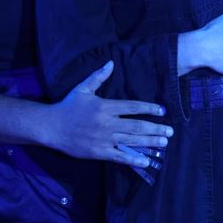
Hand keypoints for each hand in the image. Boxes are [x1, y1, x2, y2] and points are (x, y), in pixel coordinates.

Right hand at [47, 61, 173, 166]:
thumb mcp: (83, 88)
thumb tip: (111, 62)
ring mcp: (103, 139)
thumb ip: (98, 77)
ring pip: (131, 141)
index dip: (148, 109)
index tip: (162, 111)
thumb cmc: (68, 106)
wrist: (52, 127)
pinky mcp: (99, 152)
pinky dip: (134, 159)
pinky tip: (147, 160)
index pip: (132, 107)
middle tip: (170, 131)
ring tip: (164, 142)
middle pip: (136, 126)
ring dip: (150, 142)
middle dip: (155, 128)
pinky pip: (119, 157)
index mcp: (105, 106)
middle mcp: (106, 123)